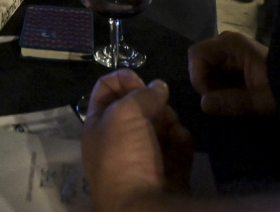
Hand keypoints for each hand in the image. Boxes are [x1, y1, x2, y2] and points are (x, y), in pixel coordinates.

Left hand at [82, 71, 193, 209]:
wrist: (141, 206)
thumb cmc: (123, 155)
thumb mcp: (123, 114)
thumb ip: (141, 94)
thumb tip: (159, 86)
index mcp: (98, 125)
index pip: (106, 91)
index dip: (123, 80)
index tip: (140, 80)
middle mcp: (119, 140)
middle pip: (138, 108)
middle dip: (152, 102)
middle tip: (158, 106)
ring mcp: (145, 157)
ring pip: (161, 125)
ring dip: (168, 120)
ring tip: (170, 125)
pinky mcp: (169, 171)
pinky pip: (177, 147)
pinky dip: (181, 140)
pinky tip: (181, 139)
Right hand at [188, 31, 275, 115]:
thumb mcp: (261, 100)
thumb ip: (232, 102)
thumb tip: (203, 104)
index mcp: (232, 44)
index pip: (197, 54)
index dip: (198, 77)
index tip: (211, 99)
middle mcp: (226, 41)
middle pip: (199, 61)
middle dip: (205, 84)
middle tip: (220, 103)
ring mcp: (229, 50)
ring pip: (205, 68)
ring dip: (211, 87)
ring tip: (228, 102)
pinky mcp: (233, 60)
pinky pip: (214, 72)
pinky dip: (218, 87)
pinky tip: (232, 97)